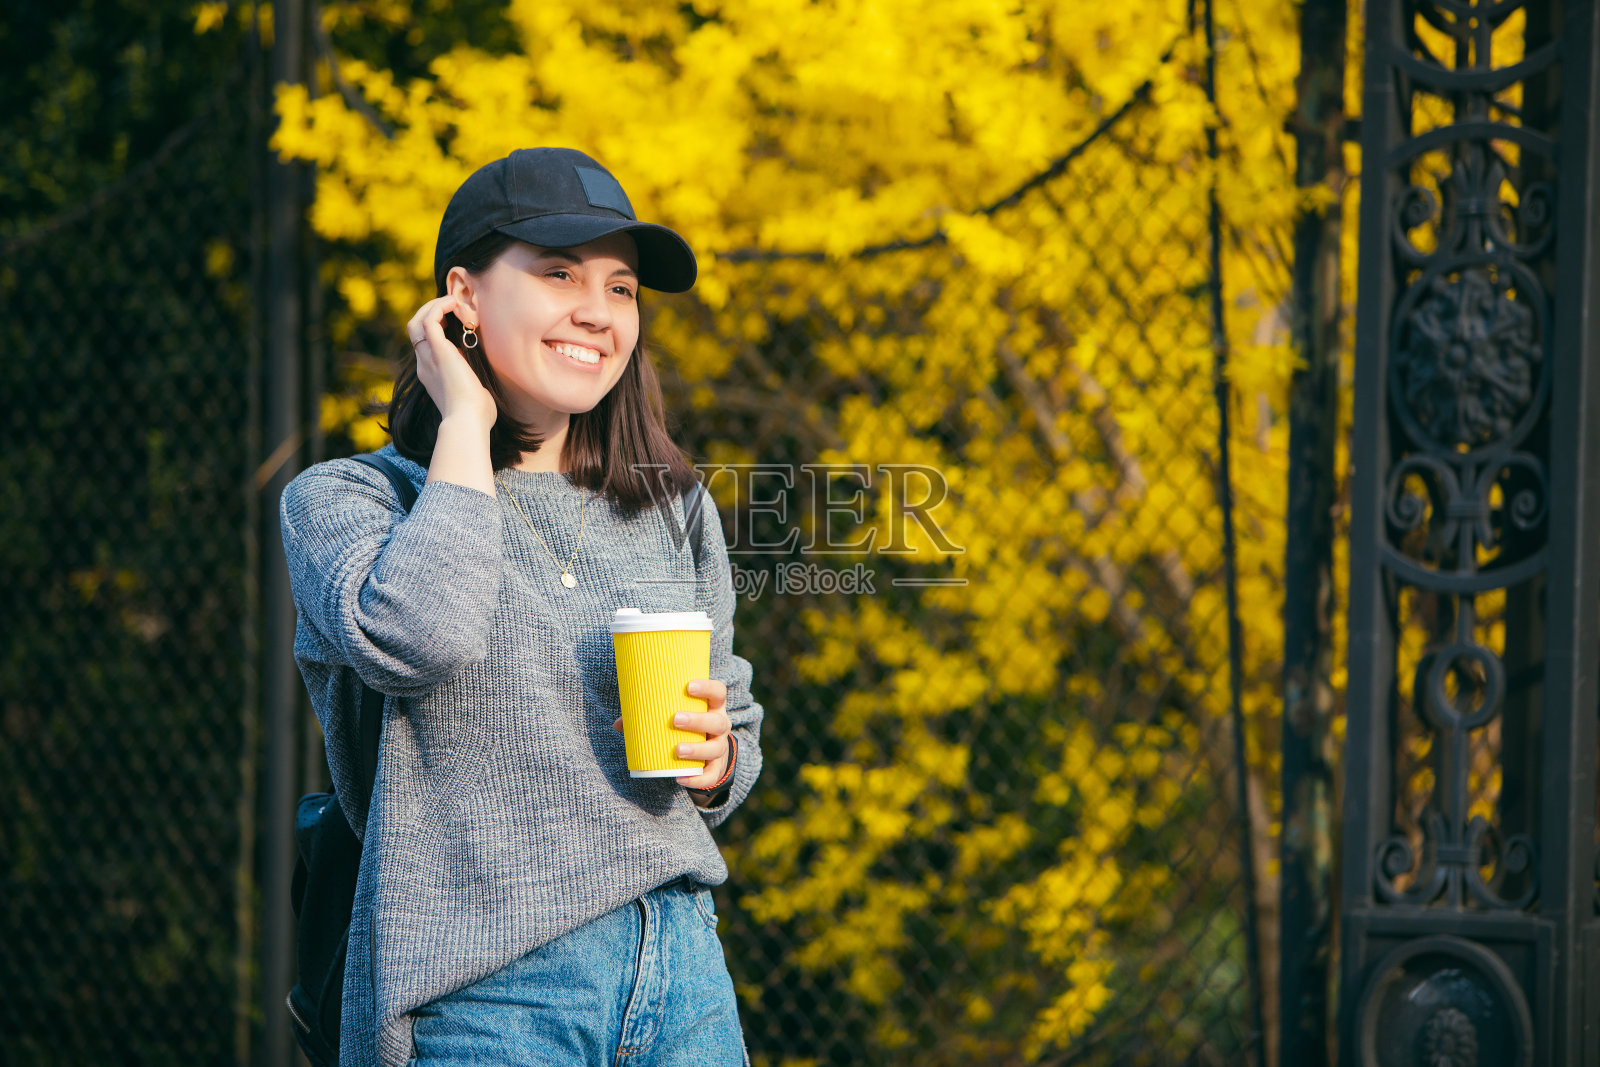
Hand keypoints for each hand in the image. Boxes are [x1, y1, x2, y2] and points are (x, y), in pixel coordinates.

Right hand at [406, 295, 496, 430]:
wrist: (468, 422)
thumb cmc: (477, 416)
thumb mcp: (473, 395)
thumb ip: (472, 386)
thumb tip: (483, 387)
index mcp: (432, 374)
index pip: (424, 343)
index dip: (437, 327)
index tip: (457, 323)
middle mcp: (425, 363)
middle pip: (415, 328)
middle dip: (431, 313)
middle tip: (454, 309)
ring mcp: (429, 357)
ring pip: (417, 321)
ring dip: (435, 307)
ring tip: (455, 303)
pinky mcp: (438, 351)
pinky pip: (430, 319)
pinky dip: (441, 307)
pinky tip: (457, 306)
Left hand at [611, 679, 731, 789]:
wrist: (708, 755)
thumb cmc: (687, 727)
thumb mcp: (675, 717)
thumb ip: (649, 717)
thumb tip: (618, 724)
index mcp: (712, 708)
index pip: (718, 692)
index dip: (707, 687)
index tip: (688, 687)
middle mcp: (720, 726)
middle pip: (717, 722)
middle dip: (697, 720)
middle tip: (676, 720)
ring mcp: (720, 747)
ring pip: (715, 748)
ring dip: (697, 749)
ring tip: (678, 750)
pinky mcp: (716, 768)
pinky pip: (710, 775)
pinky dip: (697, 779)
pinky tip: (680, 778)